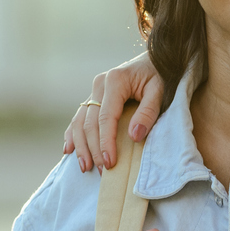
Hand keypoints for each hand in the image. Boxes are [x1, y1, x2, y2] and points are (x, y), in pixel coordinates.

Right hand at [60, 54, 165, 171]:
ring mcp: (94, 90)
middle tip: (102, 171)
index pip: (106, 117)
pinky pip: (78, 117)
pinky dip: (73, 134)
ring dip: (80, 146)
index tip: (110, 162)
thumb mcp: (160, 90)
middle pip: (89, 122)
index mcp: (115, 81)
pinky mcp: (93, 97)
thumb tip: (134, 136)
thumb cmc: (160, 75)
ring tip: (85, 167)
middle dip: (93, 149)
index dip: (106, 142)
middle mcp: (99, 84)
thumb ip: (148, 112)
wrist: (155, 59)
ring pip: (79, 121)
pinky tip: (69, 150)